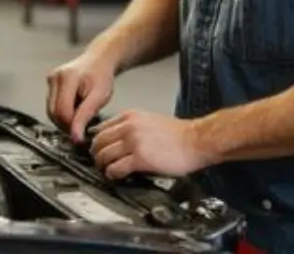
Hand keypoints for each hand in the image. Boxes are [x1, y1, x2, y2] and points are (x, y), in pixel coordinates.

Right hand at [46, 51, 116, 142]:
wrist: (99, 61)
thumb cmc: (102, 77)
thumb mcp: (99, 97)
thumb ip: (85, 116)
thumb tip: (75, 137)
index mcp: (67, 78)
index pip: (62, 111)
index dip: (71, 126)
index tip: (82, 134)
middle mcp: (55, 77)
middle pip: (53, 113)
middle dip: (67, 124)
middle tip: (83, 125)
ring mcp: (50, 80)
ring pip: (51, 111)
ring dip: (65, 119)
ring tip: (80, 114)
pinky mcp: (50, 84)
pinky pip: (52, 106)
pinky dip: (62, 112)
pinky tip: (75, 108)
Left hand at [89, 110, 212, 179]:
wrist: (196, 140)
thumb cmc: (178, 134)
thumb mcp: (149, 120)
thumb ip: (131, 126)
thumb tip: (117, 140)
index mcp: (130, 116)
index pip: (100, 128)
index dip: (97, 142)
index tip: (98, 150)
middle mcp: (129, 127)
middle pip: (98, 142)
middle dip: (96, 155)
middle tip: (100, 163)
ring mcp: (133, 142)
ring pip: (104, 155)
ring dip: (102, 166)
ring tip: (107, 171)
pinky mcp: (140, 158)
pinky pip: (115, 168)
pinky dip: (112, 174)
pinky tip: (116, 176)